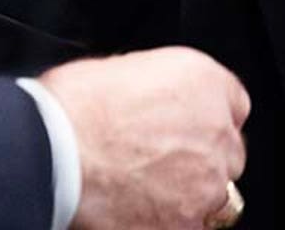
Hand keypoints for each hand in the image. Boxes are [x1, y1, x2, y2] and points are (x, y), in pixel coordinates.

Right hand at [41, 46, 250, 228]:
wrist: (52, 151)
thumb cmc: (73, 106)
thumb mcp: (123, 69)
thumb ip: (156, 90)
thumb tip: (149, 103)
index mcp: (205, 82)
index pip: (232, 104)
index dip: (203, 119)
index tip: (188, 128)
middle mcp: (217, 132)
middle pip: (227, 152)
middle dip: (201, 158)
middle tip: (159, 162)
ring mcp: (206, 184)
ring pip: (216, 196)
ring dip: (189, 194)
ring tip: (145, 192)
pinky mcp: (185, 224)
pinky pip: (190, 226)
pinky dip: (168, 222)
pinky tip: (137, 213)